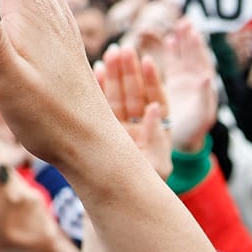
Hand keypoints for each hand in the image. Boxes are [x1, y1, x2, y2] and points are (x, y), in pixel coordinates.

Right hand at [95, 44, 170, 178]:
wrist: (120, 203)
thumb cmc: (145, 188)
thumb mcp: (157, 166)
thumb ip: (157, 138)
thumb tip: (155, 110)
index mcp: (157, 130)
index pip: (156, 99)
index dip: (152, 80)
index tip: (147, 60)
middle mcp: (139, 125)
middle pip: (135, 93)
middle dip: (129, 71)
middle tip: (123, 49)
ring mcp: (119, 126)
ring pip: (116, 96)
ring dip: (112, 74)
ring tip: (109, 53)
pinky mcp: (102, 130)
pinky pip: (100, 106)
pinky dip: (96, 89)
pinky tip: (93, 70)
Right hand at [162, 19, 219, 149]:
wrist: (183, 142)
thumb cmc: (194, 132)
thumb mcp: (202, 116)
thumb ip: (206, 97)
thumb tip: (209, 76)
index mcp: (206, 88)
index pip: (203, 63)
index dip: (198, 48)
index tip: (194, 33)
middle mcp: (197, 82)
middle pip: (195, 56)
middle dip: (191, 39)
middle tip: (187, 22)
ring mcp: (186, 82)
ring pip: (185, 57)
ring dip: (184, 41)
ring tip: (181, 24)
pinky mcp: (175, 85)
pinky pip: (175, 64)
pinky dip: (173, 52)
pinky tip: (170, 40)